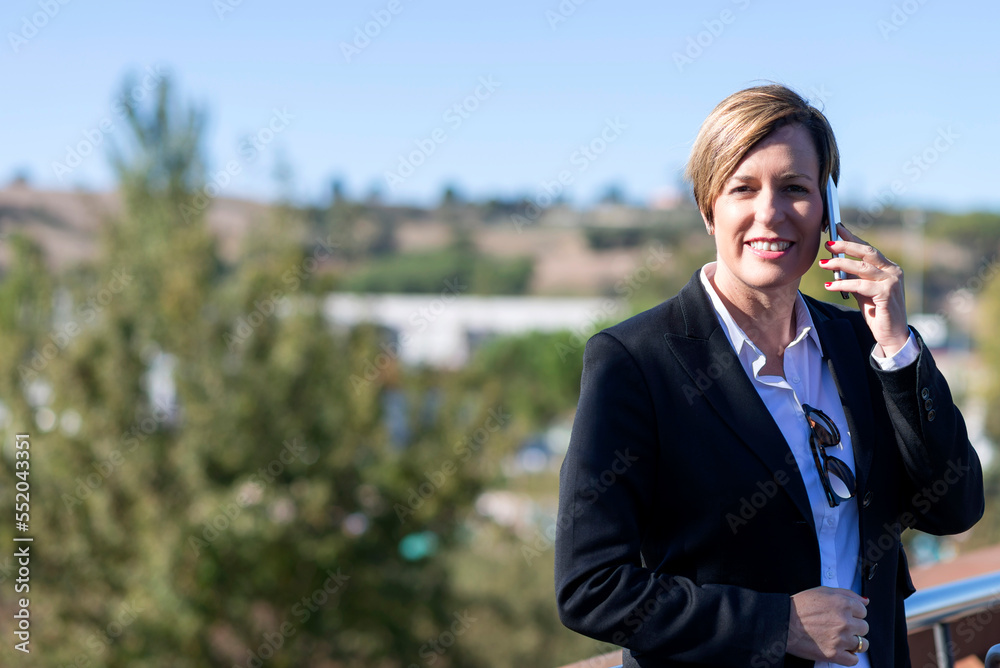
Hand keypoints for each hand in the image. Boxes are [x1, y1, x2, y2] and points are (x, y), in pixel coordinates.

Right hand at [787, 586, 869, 665]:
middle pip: (864, 627)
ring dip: (854, 642)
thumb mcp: (822, 591)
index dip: (853, 613)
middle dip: (853, 626)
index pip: (863, 611)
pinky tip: (840, 649)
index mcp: (843, 604)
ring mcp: (841, 639)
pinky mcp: (835, 654)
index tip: (844, 615)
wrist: (783, 622)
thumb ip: (847, 594)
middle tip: (838, 626)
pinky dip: (849, 656)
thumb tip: (865, 601)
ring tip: (841, 639)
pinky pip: (854, 660)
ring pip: (862, 644)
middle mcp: (844, 621)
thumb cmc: (800, 606)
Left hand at [821, 224, 909, 355]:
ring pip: (862, 268)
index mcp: (889, 268)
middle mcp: (893, 271)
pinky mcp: (887, 294)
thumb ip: (854, 277)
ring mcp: (892, 282)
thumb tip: (836, 264)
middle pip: (867, 252)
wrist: (892, 334)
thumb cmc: (877, 312)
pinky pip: (860, 285)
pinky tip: (829, 285)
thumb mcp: (863, 291)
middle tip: (828, 244)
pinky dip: (843, 284)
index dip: (853, 238)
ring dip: (840, 264)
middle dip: (846, 246)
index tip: (837, 228)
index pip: (868, 249)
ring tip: (823, 264)